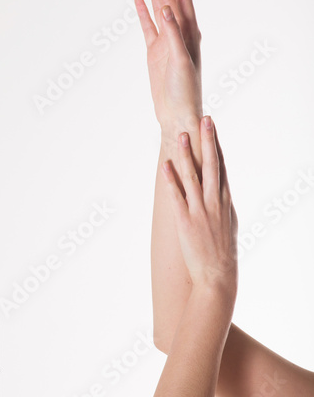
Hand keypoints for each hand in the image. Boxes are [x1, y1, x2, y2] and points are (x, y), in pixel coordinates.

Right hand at [135, 0, 201, 134]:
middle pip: (168, 0)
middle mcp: (179, 35)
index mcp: (190, 34)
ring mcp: (165, 43)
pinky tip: (138, 0)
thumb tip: (166, 9)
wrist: (176, 113)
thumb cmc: (185, 91)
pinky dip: (143, 13)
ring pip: (157, 11)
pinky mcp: (154, 53)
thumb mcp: (182, 61)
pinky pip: (148, 28)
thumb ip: (174, 34)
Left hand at [162, 116, 237, 292]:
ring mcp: (201, 211)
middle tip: (205, 119)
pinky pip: (177, 196)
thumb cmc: (223, 253)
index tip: (214, 129)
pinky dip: (171, 180)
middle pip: (212, 165)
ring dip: (188, 154)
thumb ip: (224, 206)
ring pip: (193, 176)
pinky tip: (166, 166)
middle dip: (208, 141)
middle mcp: (215, 202)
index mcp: (226, 202)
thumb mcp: (229, 225)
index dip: (217, 146)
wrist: (217, 277)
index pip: (222, 167)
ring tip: (183, 135)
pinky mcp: (186, 221)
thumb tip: (221, 193)